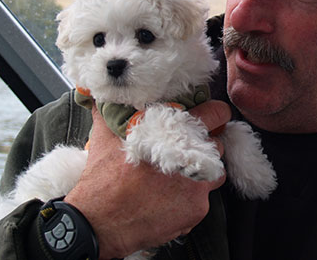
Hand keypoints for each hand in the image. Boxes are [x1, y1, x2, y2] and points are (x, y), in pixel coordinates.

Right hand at [64, 100, 230, 258]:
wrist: (98, 224)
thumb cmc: (102, 180)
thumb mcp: (105, 135)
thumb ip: (111, 110)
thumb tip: (103, 93)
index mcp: (175, 134)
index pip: (215, 114)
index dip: (216, 113)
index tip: (215, 115)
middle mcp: (192, 159)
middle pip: (218, 145)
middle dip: (206, 147)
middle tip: (186, 152)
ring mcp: (197, 187)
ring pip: (215, 174)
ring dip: (202, 173)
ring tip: (177, 178)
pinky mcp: (196, 211)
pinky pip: (203, 200)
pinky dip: (190, 200)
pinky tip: (170, 200)